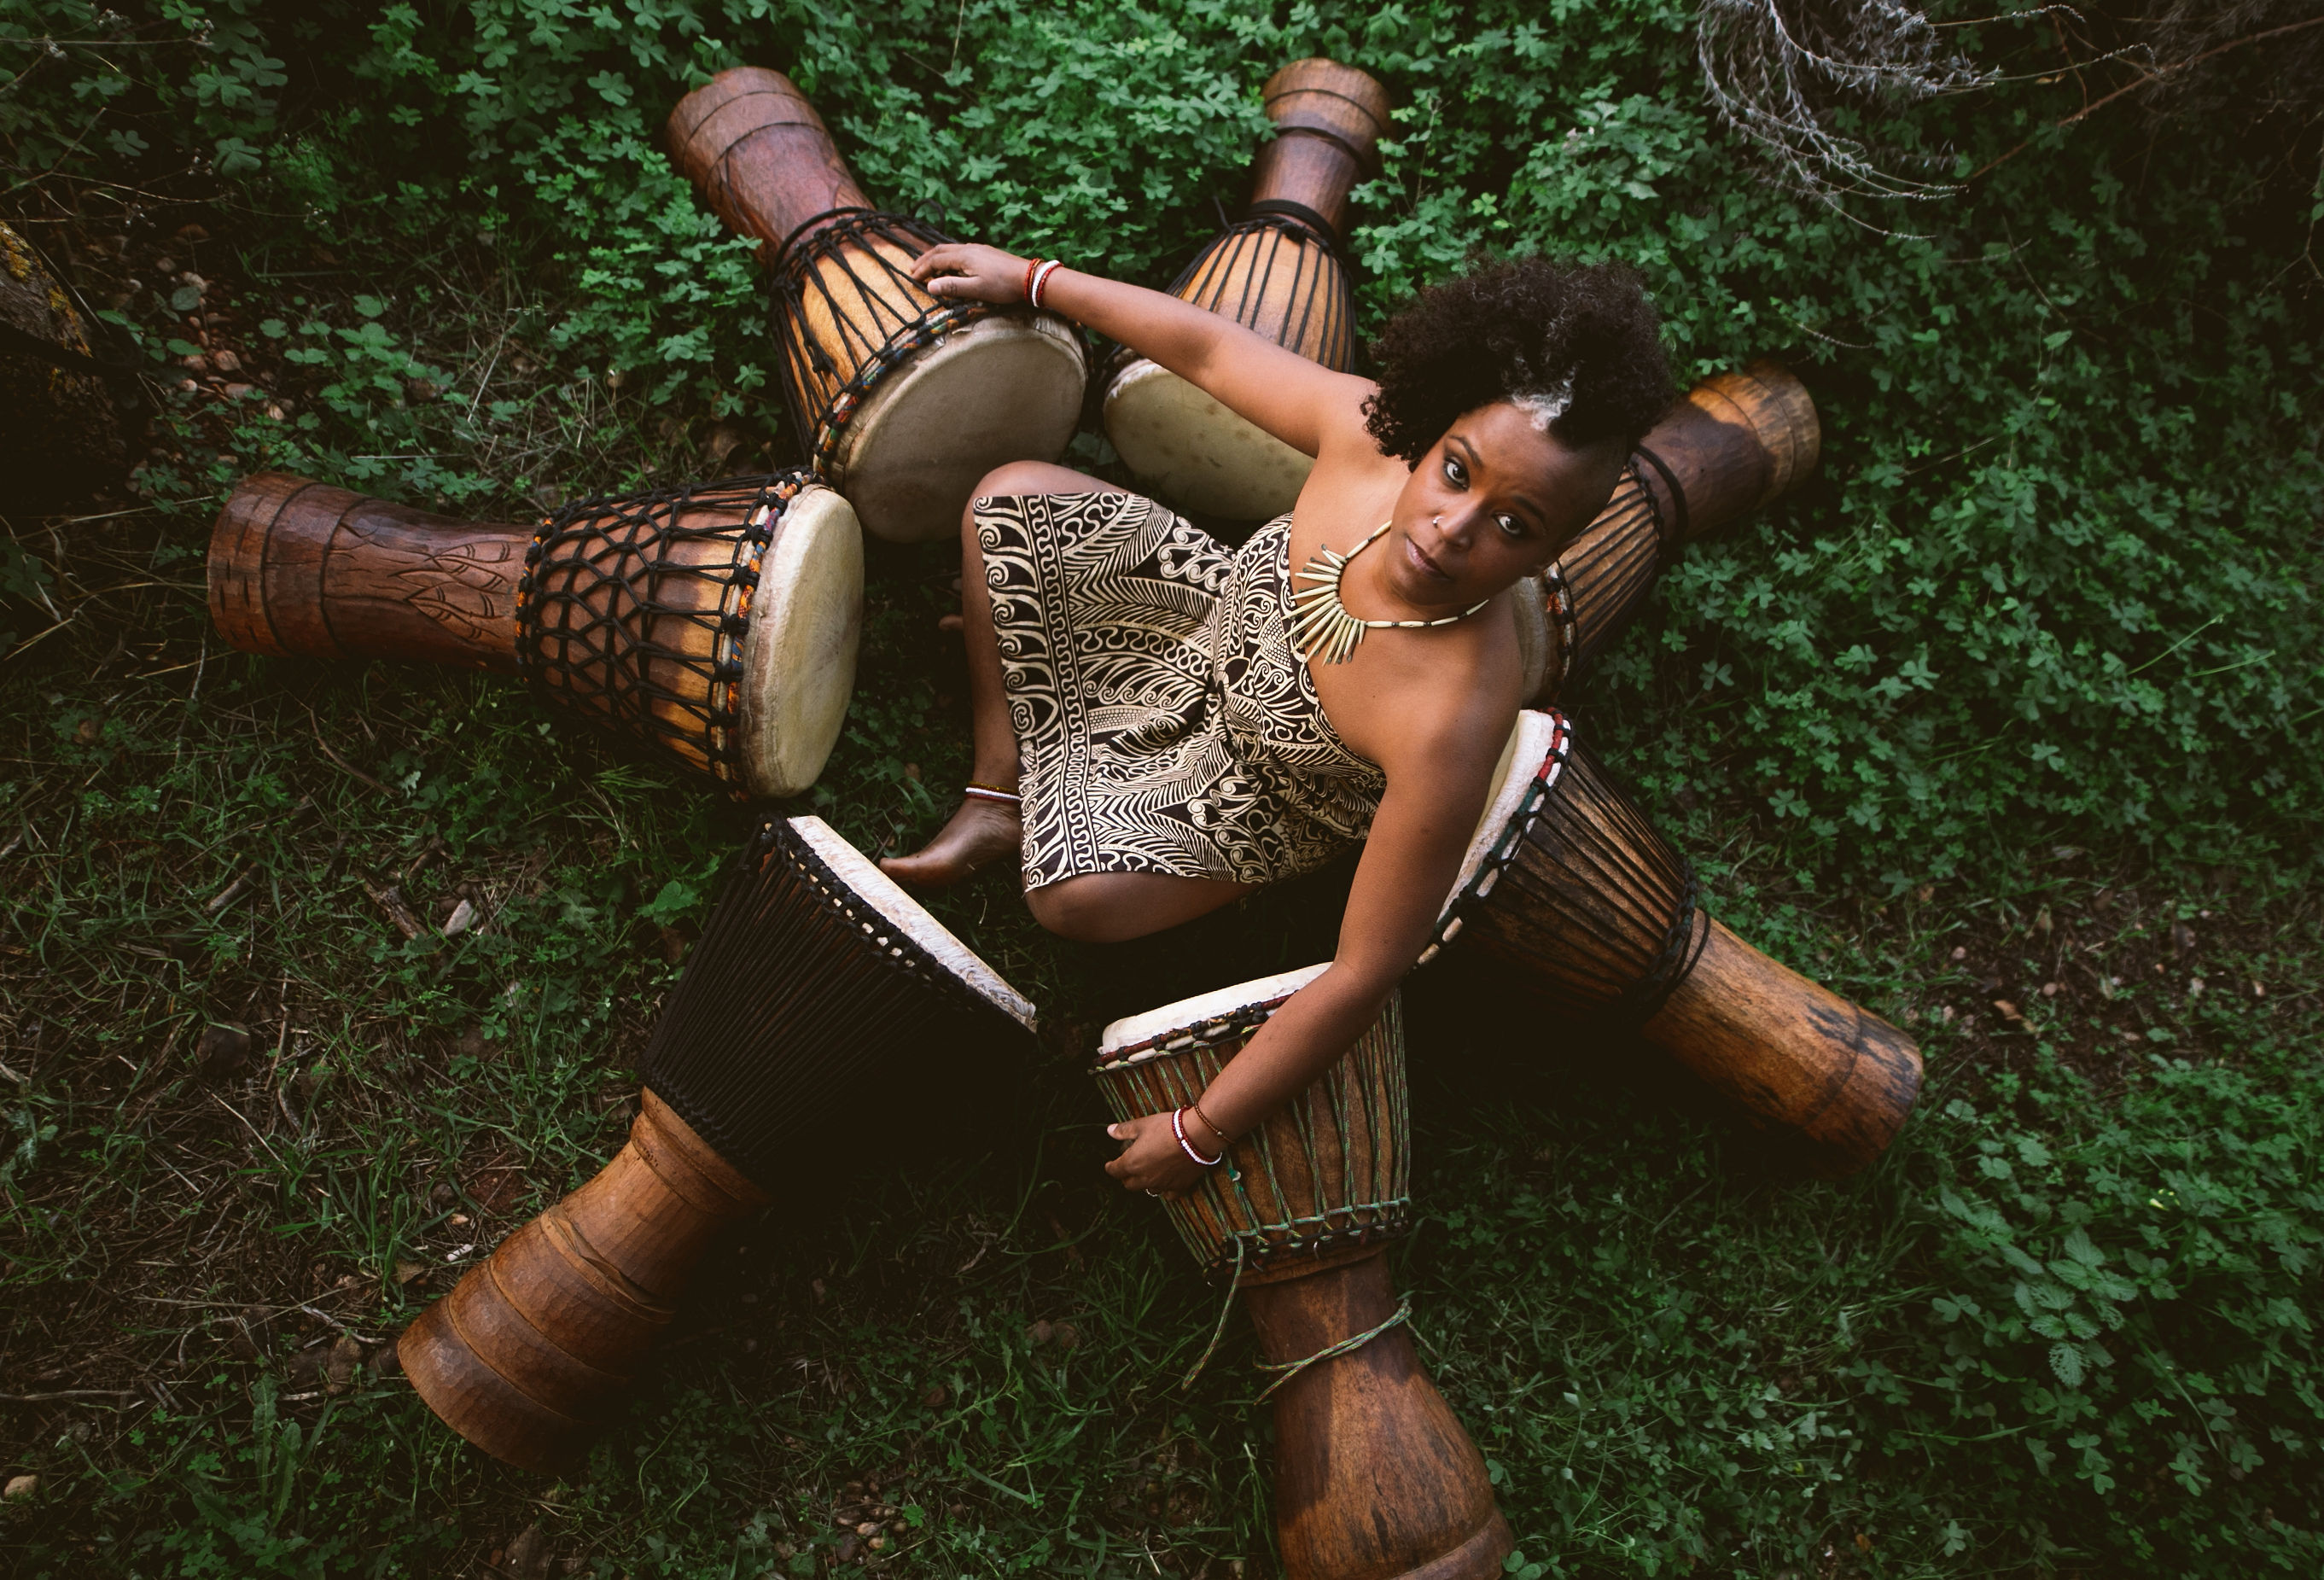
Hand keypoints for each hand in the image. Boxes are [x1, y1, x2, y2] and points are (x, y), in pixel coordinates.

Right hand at [911, 242, 1032, 303]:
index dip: (923, 269)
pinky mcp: (986, 252)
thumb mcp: (976, 289)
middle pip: (940, 250)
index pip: (936, 260)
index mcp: (963, 256)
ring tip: (929, 265)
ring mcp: (978, 249)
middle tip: (914, 269)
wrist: (1029, 277)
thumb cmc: (1003, 285)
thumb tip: (929, 286)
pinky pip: (960, 250)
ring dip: (937, 257)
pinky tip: (952, 264)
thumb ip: (952, 287)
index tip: (914, 278)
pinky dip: (949, 257)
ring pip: (951, 249)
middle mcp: (969, 248)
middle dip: (925, 259)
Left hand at [1103, 1111, 1211, 1195]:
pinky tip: (1166, 1183)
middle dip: (1126, 1177)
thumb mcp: (1142, 1125)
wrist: (1196, 1136)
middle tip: (1128, 1169)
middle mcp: (1144, 1178)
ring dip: (1144, 1183)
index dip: (1110, 1167)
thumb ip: (1124, 1130)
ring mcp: (1162, 1184)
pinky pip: (1168, 1195)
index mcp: (1132, 1163)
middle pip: (1129, 1184)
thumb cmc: (1167, 1127)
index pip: (1114, 1171)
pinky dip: (1165, 1190)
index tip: (1110, 1165)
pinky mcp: (1178, 1186)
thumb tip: (1110, 1131)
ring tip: (1148, 1174)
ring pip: (1147, 1190)